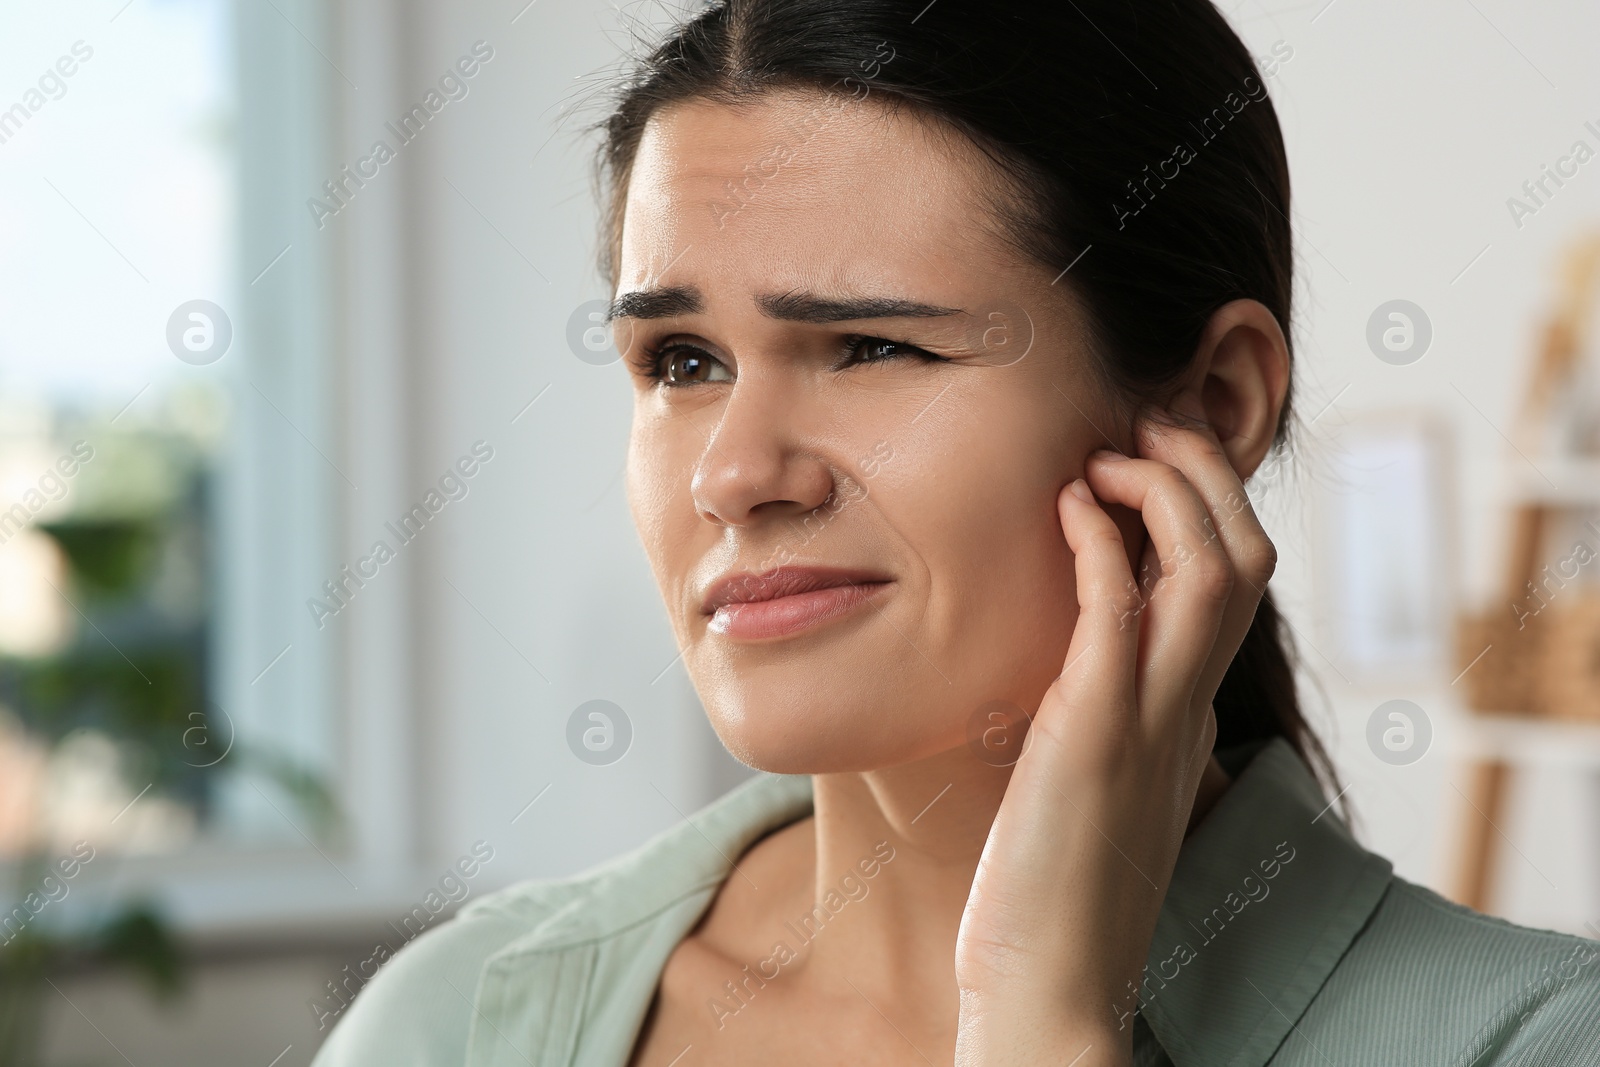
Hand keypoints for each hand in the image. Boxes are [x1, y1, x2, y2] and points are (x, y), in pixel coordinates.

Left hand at [951, 408, 1278, 1066]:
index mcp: (1186, 715)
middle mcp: (1185, 708)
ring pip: (1213, 570)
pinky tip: (1065, 506)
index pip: (1231, 585)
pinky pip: (1120, 611)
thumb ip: (1113, 727)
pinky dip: (1103, 543)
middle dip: (1205, 474)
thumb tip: (1094, 676)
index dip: (1203, 507)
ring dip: (1167, 491)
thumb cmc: (1055, 891)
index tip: (1144, 460)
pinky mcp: (1096, 734)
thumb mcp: (1100, 788)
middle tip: (1146, 424)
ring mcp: (1149, 718)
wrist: (1049, 984)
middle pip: (1245, 557)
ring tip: (1110, 450)